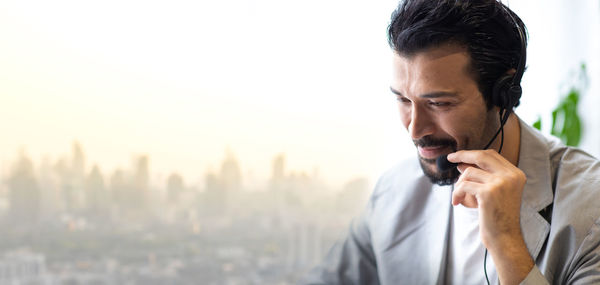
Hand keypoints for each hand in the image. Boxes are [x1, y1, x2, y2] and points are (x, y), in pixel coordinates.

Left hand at [448, 149, 532, 284]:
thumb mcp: (495, 192)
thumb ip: (483, 176)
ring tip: (459, 197)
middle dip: (462, 155)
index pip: (492, 155)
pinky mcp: (488, 192)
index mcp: (516, 174)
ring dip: (459, 184)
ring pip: (468, 172)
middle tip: (449, 158)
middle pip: (481, 156)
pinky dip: (456, 193)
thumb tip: (462, 163)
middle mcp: (511, 176)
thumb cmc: (497, 217)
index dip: (473, 153)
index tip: (459, 155)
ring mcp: (501, 183)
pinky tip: (457, 203)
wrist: (504, 238)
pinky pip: (463, 185)